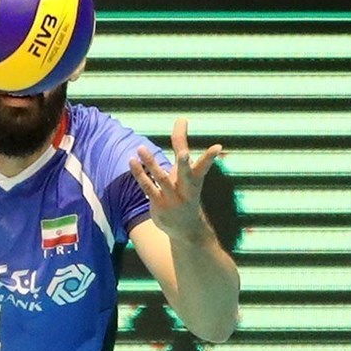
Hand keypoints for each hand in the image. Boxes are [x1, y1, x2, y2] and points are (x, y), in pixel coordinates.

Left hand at [129, 118, 221, 240]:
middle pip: (186, 174)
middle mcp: (186, 189)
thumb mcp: (187, 172)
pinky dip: (139, 174)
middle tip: (183, 154)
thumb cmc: (185, 192)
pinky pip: (147, 187)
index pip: (203, 166)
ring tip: (141, 148)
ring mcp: (172, 198)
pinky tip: (132, 161)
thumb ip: (182, 145)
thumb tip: (182, 119)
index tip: (218, 147)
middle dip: (184, 164)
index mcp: (196, 180)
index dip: (209, 157)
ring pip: (161, 178)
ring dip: (151, 163)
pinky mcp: (158, 204)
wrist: (186, 230)